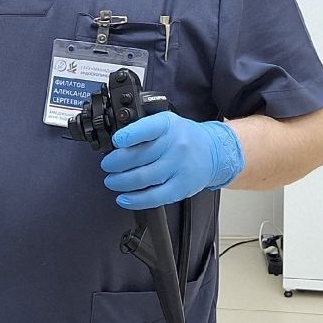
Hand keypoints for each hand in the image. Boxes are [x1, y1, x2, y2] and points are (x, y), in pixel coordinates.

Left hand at [100, 112, 244, 209]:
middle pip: (139, 157)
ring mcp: (179, 167)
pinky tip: (124, 198)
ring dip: (121, 182)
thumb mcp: (166, 122)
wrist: (215, 152)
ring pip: (144, 177)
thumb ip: (143, 128)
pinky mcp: (182, 187)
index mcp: (167, 125)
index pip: (146, 129)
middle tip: (107, 166)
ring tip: (112, 181)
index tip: (116, 141)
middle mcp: (175, 145)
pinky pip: (155, 197)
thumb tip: (116, 143)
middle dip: (115, 163)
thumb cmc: (184, 137)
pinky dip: (136, 200)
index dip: (128, 136)